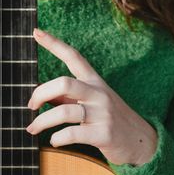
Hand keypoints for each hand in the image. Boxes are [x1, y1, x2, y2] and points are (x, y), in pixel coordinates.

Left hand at [26, 28, 157, 165]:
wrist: (142, 142)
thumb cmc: (112, 121)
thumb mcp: (93, 103)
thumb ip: (69, 98)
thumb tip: (40, 97)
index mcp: (95, 82)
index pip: (74, 57)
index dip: (54, 43)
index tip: (36, 32)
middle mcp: (99, 94)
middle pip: (64, 83)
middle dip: (41, 93)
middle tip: (30, 106)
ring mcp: (103, 113)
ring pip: (64, 111)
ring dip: (42, 121)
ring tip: (32, 128)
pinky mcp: (105, 134)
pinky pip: (73, 133)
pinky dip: (58, 138)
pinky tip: (54, 140)